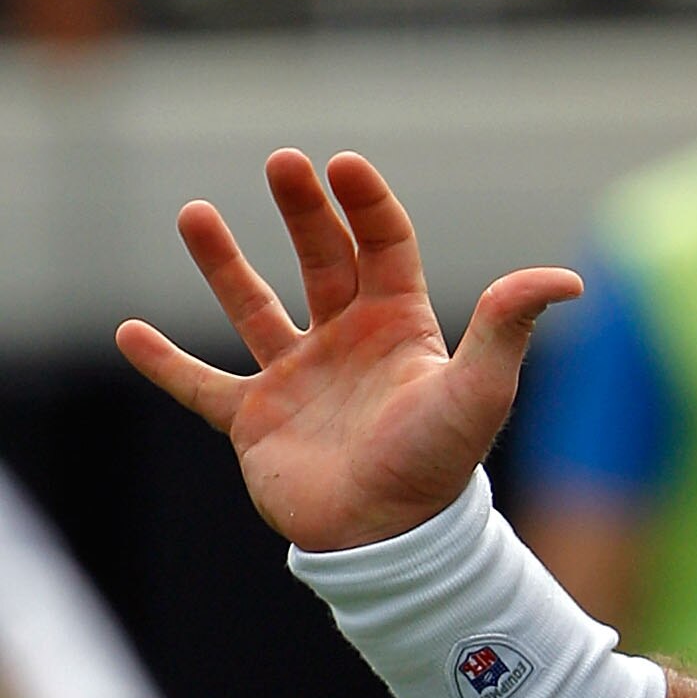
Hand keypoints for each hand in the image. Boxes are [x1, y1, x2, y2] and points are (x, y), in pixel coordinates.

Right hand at [115, 150, 579, 552]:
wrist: (388, 536)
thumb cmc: (440, 461)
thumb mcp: (481, 387)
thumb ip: (509, 325)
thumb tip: (567, 279)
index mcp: (401, 325)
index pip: (383, 245)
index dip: (364, 204)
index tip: (342, 164)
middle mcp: (349, 342)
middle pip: (323, 258)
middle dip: (303, 210)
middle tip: (281, 161)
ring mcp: (299, 378)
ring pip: (254, 307)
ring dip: (224, 263)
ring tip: (196, 212)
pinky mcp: (255, 419)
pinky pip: (201, 385)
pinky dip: (164, 363)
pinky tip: (129, 332)